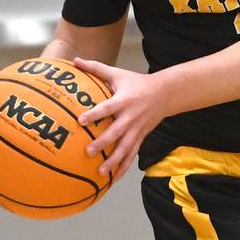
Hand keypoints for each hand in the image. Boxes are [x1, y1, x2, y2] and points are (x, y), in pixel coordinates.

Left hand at [75, 58, 168, 182]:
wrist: (165, 94)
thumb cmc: (137, 83)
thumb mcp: (118, 73)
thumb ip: (96, 68)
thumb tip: (74, 60)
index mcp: (124, 100)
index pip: (107, 108)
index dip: (95, 114)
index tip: (81, 121)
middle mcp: (130, 117)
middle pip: (116, 132)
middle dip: (103, 143)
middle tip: (88, 152)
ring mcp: (137, 129)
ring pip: (125, 148)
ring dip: (113, 161)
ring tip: (100, 172)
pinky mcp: (141, 137)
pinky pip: (132, 155)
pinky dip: (123, 167)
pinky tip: (113, 179)